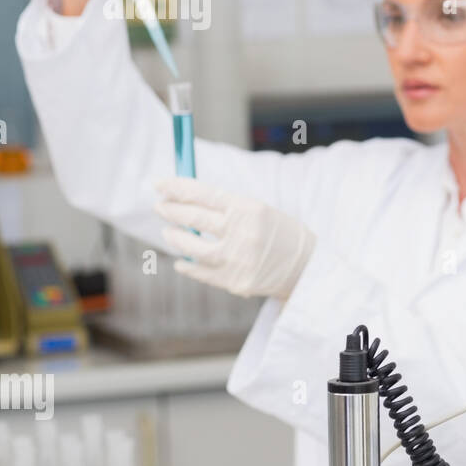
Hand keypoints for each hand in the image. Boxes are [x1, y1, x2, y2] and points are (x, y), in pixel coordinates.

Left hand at [154, 177, 315, 299]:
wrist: (307, 267)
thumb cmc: (280, 234)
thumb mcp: (260, 211)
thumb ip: (227, 208)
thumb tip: (187, 200)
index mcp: (249, 209)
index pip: (204, 194)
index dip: (177, 188)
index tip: (159, 184)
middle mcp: (241, 232)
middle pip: (193, 218)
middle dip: (171, 210)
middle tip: (160, 207)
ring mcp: (236, 259)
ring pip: (190, 247)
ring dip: (174, 237)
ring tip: (168, 232)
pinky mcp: (234, 281)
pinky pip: (200, 272)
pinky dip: (187, 265)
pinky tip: (181, 260)